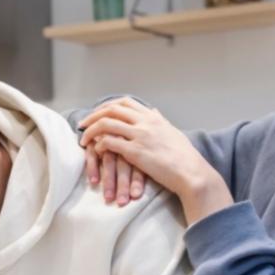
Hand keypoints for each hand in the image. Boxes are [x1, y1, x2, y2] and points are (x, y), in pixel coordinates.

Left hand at [77, 98, 219, 211]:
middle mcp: (145, 122)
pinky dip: (99, 145)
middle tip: (83, 125)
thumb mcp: (172, 131)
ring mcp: (140, 135)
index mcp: (153, 117)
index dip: (106, 106)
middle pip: (111, 109)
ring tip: (84, 140)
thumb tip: (154, 111)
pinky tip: (97, 151)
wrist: (191, 172)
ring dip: (91, 131)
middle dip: (93, 116)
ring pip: (106, 124)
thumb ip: (160, 121)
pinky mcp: (136, 151)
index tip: (97, 114)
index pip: (124, 102)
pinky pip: (110, 142)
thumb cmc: (184, 156)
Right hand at [82, 135, 146, 206]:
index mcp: (137, 143)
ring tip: (109, 198)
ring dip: (108, 180)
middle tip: (122, 202)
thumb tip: (141, 191)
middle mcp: (123, 140)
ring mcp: (108, 139)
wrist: (106, 123)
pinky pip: (92, 154)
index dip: (137, 180)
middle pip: (124, 163)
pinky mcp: (93, 141)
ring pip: (109, 160)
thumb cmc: (127, 144)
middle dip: (123, 184)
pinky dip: (92, 167)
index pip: (138, 162)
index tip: (136, 196)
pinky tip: (94, 181)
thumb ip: (142, 165)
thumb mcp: (139, 152)